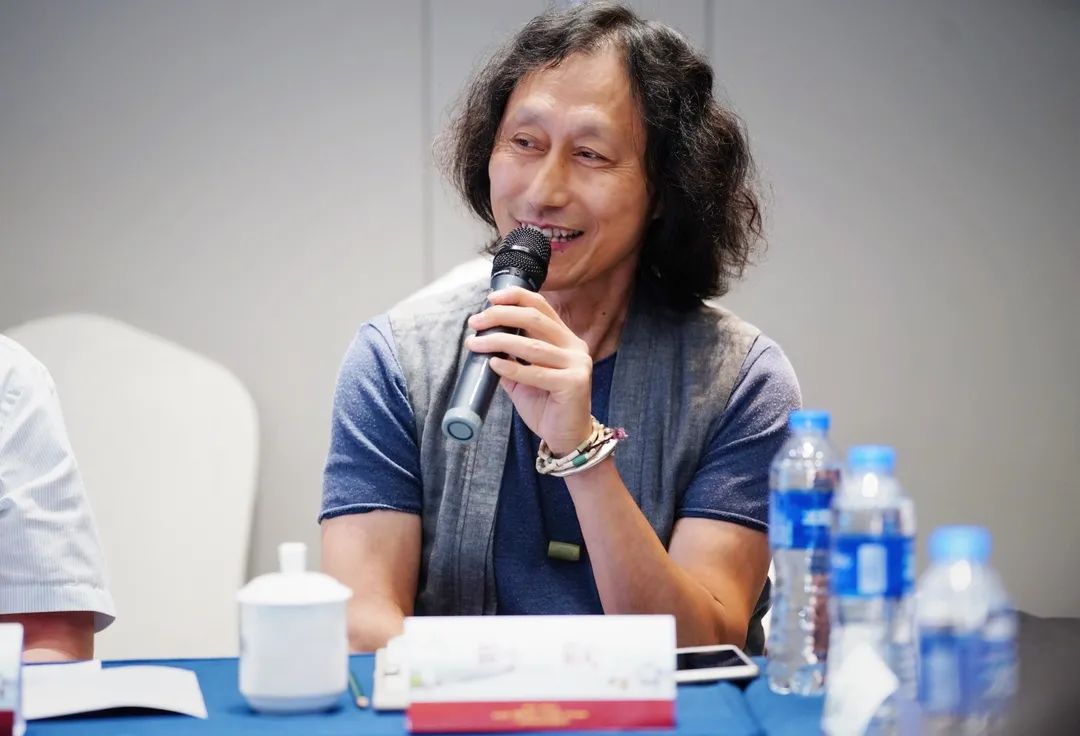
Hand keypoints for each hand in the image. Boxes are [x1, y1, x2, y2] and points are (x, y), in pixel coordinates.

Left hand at [465, 287, 592, 455]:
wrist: (567, 437)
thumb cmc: (546, 406)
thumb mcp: (524, 377)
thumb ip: (510, 358)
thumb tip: (483, 340)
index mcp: (566, 339)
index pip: (542, 307)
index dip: (516, 297)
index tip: (490, 299)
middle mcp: (575, 347)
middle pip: (535, 319)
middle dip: (500, 316)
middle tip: (475, 322)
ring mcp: (577, 365)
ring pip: (532, 346)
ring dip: (498, 341)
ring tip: (475, 343)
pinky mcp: (574, 384)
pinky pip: (537, 373)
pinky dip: (512, 367)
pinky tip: (494, 363)